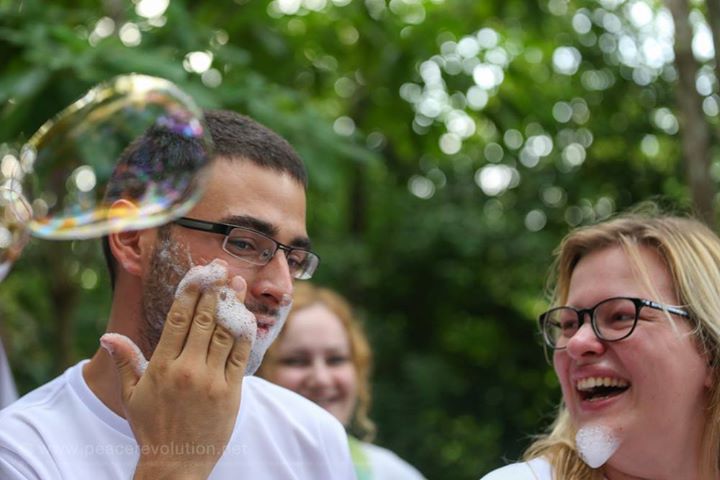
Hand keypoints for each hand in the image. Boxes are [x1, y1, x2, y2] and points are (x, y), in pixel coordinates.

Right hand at [101, 260, 251, 479]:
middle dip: (213, 290)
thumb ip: (125, 361)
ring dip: (232, 305)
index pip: (177, 319)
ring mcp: (211, 380)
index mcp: (162, 365)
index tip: (199, 273)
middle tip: (221, 268)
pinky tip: (246, 315)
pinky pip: (241, 355)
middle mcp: (187, 368)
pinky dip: (244, 333)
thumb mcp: (132, 394)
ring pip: (225, 333)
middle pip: (204, 320)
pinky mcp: (231, 391)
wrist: (177, 463)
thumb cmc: (152, 427)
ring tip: (237, 283)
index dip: (190, 292)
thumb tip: (108, 335)